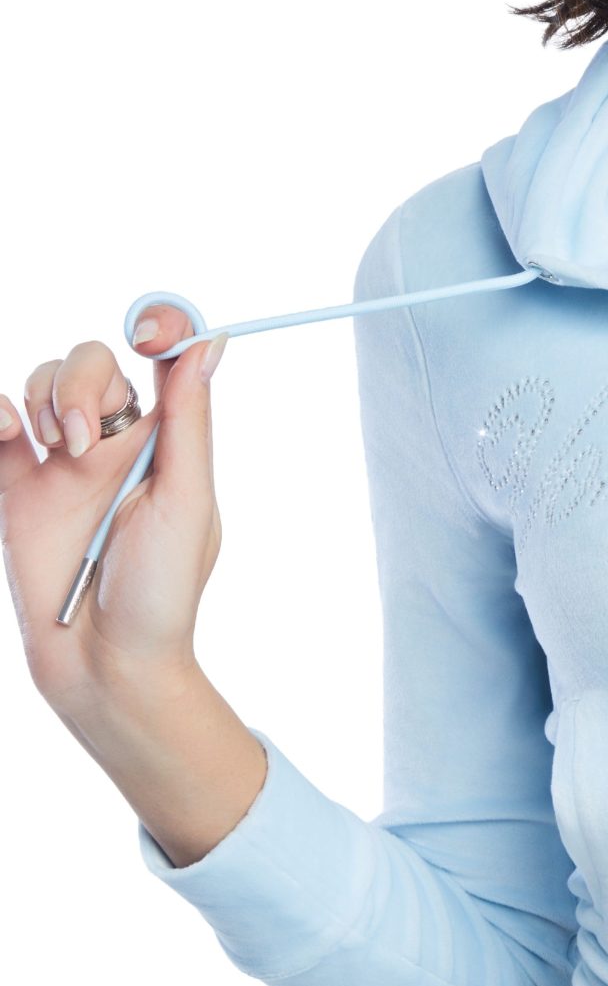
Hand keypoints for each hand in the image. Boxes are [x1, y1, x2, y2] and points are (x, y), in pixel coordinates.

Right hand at [0, 307, 226, 717]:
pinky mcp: (15, 485)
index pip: (164, 356)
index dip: (159, 323)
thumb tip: (209, 344)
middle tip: (83, 441)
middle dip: (84, 380)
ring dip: (47, 396)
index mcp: (167, 438)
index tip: (150, 331)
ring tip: (58, 449)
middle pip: (93, 360)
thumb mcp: (187, 501)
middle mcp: (116, 441)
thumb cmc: (162, 592)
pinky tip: (6, 431)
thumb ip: (190, 421)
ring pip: (45, 382)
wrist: (104, 662)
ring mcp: (62, 462)